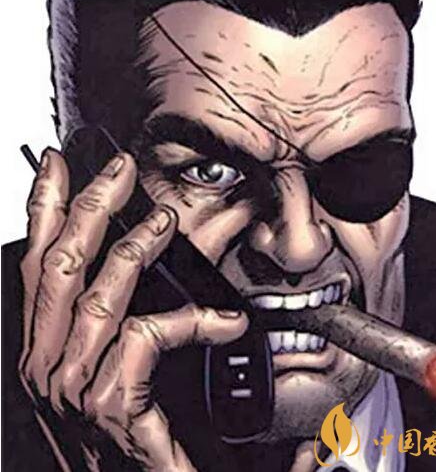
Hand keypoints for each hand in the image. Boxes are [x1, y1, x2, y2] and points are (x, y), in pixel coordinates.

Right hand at [19, 148, 247, 470]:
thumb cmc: (138, 441)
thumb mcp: (119, 373)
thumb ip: (124, 326)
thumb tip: (155, 278)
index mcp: (50, 352)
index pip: (38, 267)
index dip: (45, 210)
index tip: (59, 166)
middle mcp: (49, 367)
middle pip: (60, 268)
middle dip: (87, 207)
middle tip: (117, 169)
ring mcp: (75, 389)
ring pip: (98, 295)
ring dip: (133, 249)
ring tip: (164, 221)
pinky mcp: (111, 407)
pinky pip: (145, 337)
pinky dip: (190, 320)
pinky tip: (224, 320)